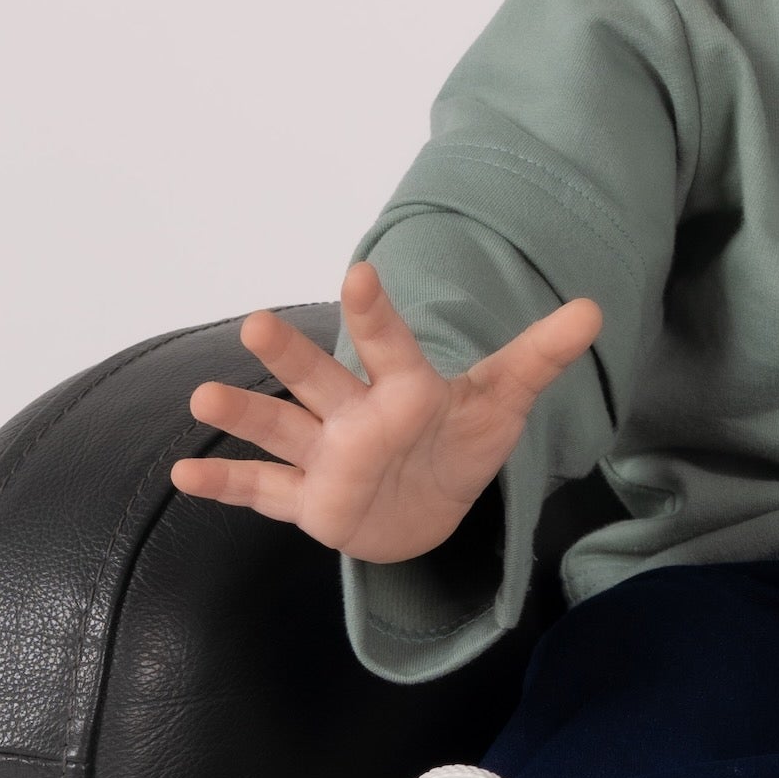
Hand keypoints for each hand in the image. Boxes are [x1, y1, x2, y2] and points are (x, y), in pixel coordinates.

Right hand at [171, 259, 602, 566]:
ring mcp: (326, 457)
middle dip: (291, 358)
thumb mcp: (503, 404)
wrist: (429, 503)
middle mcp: (354, 416)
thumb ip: (539, 357)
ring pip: (281, 432)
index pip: (391, 347)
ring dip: (246, 416)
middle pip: (320, 382)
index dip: (378, 315)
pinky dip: (225, 486)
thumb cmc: (458, 441)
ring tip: (204, 397)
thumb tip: (595, 309)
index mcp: (402, 388)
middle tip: (257, 323)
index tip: (360, 273)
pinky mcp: (309, 502)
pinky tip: (184, 476)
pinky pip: (263, 492)